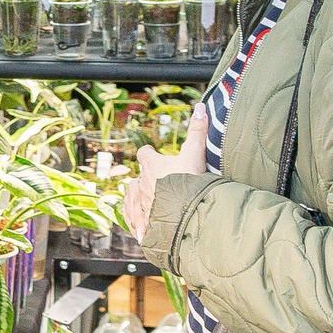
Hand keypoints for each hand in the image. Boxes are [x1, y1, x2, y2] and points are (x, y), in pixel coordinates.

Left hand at [123, 107, 206, 239]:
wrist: (187, 216)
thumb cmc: (190, 182)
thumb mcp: (196, 154)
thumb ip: (197, 131)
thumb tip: (200, 106)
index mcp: (152, 166)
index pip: (144, 154)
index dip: (149, 153)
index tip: (152, 152)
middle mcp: (142, 185)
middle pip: (138, 178)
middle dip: (146, 179)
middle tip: (158, 182)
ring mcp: (140, 205)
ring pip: (132, 198)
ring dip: (138, 198)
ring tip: (146, 201)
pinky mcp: (141, 223)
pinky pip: (132, 219)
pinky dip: (135, 220)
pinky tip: (139, 225)